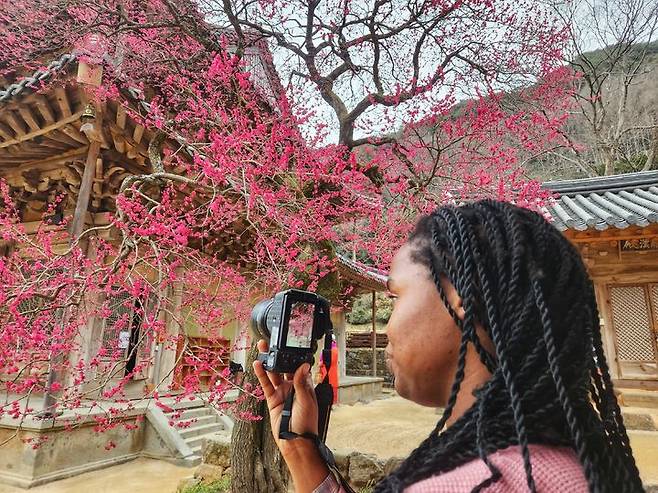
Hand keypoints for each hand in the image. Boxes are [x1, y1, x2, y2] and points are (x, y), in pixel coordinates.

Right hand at [252, 339, 318, 455]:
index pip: (300, 366)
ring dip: (268, 361)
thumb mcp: (306, 401)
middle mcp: (293, 387)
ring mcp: (282, 392)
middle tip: (274, 341)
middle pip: (285, 367)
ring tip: (263, 347)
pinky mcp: (272, 399)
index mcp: (305, 386)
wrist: (294, 441)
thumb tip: (303, 365)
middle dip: (280, 355)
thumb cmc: (306, 424)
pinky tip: (258, 365)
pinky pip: (266, 385)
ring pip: (274, 373)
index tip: (290, 343)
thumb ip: (301, 383)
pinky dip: (261, 374)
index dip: (294, 355)